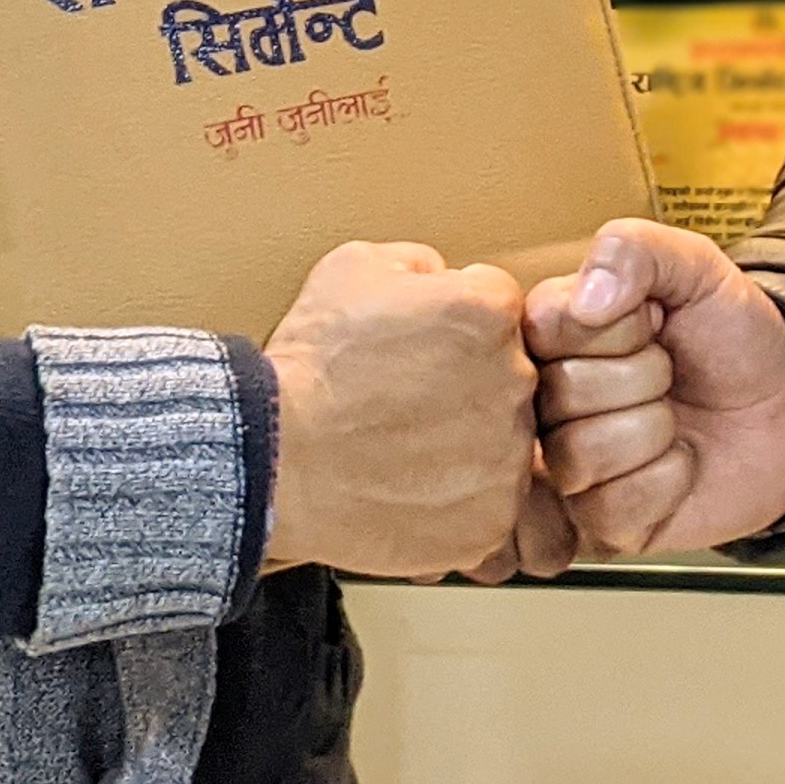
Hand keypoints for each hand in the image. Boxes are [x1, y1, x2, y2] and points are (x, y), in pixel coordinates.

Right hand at [260, 242, 537, 578]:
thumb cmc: (307, 368)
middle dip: (467, 384)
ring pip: (501, 443)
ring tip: (401, 447)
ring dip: (464, 444)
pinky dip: (455, 503)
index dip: (455, 325)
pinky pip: (488, 505)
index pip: (499, 307)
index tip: (421, 346)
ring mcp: (506, 457)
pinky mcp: (490, 520)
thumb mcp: (353, 267)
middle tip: (406, 400)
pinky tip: (408, 487)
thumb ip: (418, 263)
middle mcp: (513, 381)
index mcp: (488, 312)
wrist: (271, 459)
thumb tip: (441, 276)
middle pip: (508, 375)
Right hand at [521, 219, 784, 557]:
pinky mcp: (599, 522)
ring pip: (580, 456)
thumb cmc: (733, 339)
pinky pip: (611, 508)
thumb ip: (636, 250)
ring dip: (654, 431)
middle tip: (669, 372)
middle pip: (560, 396)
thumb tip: (586, 296)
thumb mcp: (696, 268)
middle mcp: (547, 401)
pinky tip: (679, 463)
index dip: (616, 326)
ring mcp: (568, 465)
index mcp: (555, 332)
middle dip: (644, 378)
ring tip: (673, 417)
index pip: (545, 325)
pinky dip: (667, 481)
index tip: (650, 321)